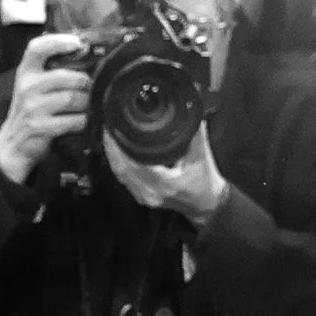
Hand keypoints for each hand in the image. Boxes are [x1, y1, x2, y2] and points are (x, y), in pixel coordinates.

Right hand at [0, 33, 93, 185]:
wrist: (13, 143)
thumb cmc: (30, 110)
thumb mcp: (33, 85)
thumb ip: (50, 70)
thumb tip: (82, 54)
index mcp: (25, 72)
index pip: (37, 48)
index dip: (58, 42)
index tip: (78, 42)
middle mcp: (27, 86)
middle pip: (66, 77)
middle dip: (85, 83)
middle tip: (90, 88)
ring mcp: (33, 107)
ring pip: (73, 99)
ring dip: (86, 103)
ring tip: (87, 106)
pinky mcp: (41, 127)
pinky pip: (73, 120)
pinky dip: (82, 121)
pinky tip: (80, 121)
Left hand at [102, 122, 228, 229]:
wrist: (207, 205)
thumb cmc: (205, 183)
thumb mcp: (201, 157)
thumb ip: (195, 133)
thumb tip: (189, 111)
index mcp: (164, 184)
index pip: (132, 163)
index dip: (120, 145)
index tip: (115, 127)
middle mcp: (151, 193)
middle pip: (121, 168)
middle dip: (112, 146)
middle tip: (109, 126)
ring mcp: (145, 197)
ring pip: (120, 174)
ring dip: (113, 155)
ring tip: (110, 135)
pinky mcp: (142, 197)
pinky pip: (124, 178)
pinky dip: (118, 163)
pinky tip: (116, 151)